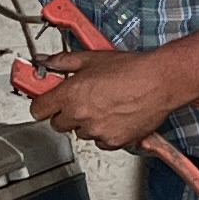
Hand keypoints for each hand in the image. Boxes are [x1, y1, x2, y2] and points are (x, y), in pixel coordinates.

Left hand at [22, 44, 195, 151]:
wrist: (160, 82)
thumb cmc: (132, 69)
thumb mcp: (92, 58)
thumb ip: (64, 61)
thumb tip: (49, 62)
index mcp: (70, 95)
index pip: (38, 109)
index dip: (43, 104)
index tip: (46, 101)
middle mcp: (80, 116)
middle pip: (58, 124)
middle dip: (65, 113)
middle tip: (80, 100)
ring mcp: (96, 131)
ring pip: (80, 133)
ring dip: (86, 123)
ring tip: (104, 106)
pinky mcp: (114, 141)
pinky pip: (101, 141)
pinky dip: (105, 132)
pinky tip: (115, 117)